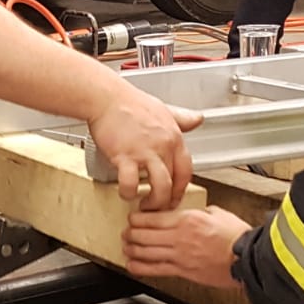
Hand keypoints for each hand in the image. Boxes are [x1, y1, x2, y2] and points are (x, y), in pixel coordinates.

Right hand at [87, 84, 201, 210]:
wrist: (106, 98)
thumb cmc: (129, 103)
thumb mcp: (163, 109)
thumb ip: (181, 117)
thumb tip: (197, 119)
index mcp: (174, 137)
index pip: (187, 169)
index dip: (182, 187)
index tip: (174, 195)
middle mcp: (164, 146)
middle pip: (176, 182)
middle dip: (168, 200)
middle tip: (159, 206)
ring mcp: (145, 152)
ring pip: (161, 188)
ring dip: (154, 202)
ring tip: (144, 205)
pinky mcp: (125, 156)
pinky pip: (131, 183)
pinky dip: (128, 192)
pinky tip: (125, 191)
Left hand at [123, 205, 251, 286]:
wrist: (248, 259)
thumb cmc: (238, 237)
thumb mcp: (217, 213)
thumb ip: (200, 212)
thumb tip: (193, 213)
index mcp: (187, 219)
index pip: (151, 217)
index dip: (136, 218)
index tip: (133, 218)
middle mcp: (179, 237)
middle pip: (143, 234)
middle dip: (130, 233)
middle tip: (126, 233)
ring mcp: (179, 255)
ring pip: (145, 252)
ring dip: (131, 249)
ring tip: (126, 247)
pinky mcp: (183, 271)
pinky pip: (155, 269)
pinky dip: (140, 268)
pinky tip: (132, 266)